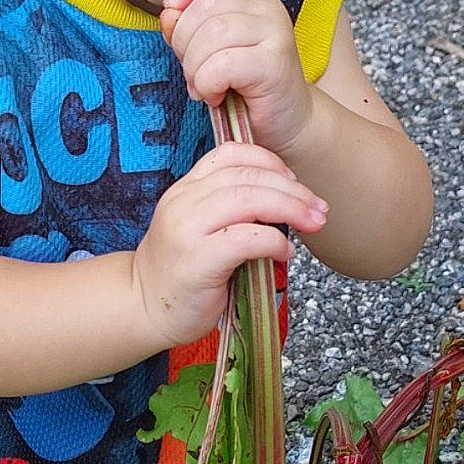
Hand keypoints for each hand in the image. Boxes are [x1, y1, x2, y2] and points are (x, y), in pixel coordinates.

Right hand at [132, 139, 326, 347]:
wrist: (143, 309)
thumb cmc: (183, 273)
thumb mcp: (201, 229)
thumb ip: (231, 211)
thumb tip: (286, 205)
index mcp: (186, 189)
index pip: (230, 154)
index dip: (269, 161)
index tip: (293, 180)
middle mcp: (183, 202)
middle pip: (247, 176)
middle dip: (293, 189)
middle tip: (320, 208)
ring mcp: (186, 230)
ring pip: (247, 199)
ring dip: (290, 208)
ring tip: (313, 223)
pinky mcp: (196, 261)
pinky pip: (244, 239)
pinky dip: (273, 241)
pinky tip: (284, 252)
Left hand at [160, 0, 311, 160]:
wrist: (287, 124)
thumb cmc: (245, 89)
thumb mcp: (208, 52)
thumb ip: (186, 28)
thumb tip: (168, 13)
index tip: (179, 24)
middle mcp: (267, 6)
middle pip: (203, 5)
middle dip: (184, 44)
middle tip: (194, 72)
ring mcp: (275, 32)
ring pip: (210, 34)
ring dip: (195, 68)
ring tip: (205, 87)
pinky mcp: (274, 63)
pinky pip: (221, 64)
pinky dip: (208, 84)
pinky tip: (217, 96)